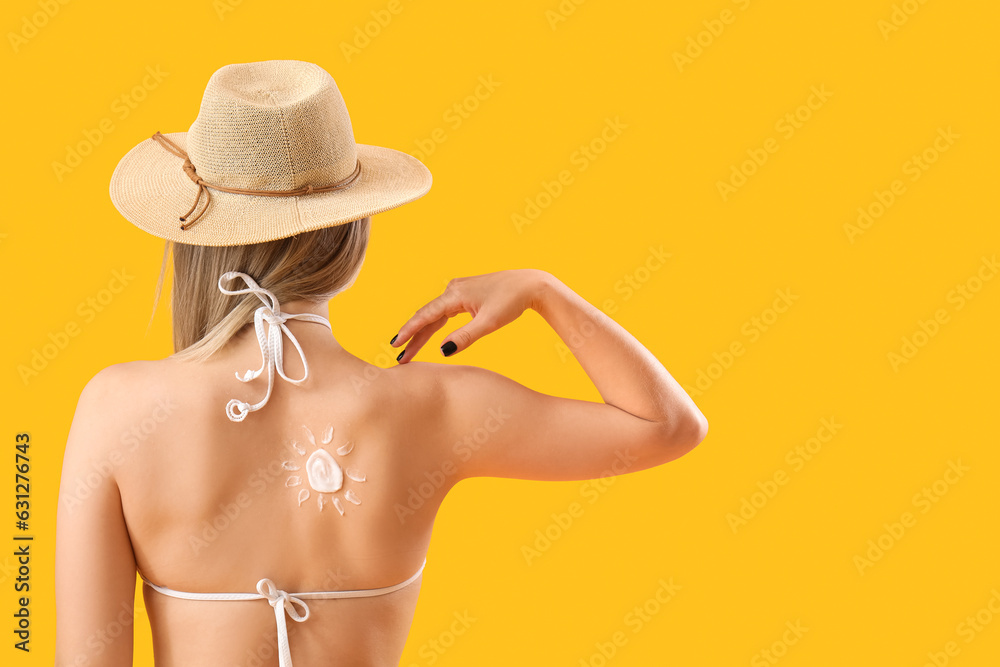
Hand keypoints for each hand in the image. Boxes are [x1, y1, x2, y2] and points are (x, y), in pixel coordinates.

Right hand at [390, 269, 552, 361]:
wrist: (529, 285)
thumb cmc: (512, 302)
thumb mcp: (489, 323)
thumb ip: (465, 337)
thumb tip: (442, 351)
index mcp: (455, 295)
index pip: (425, 316)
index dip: (409, 331)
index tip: (395, 345)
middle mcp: (452, 289)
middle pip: (426, 316)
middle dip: (412, 337)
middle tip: (400, 357)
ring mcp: (457, 290)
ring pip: (434, 315)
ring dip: (422, 332)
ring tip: (409, 350)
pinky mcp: (464, 294)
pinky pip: (443, 312)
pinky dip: (434, 325)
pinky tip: (427, 335)